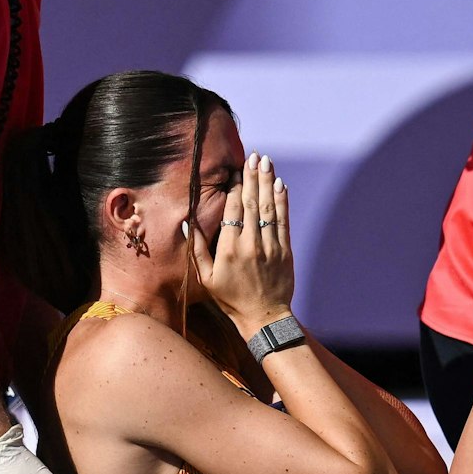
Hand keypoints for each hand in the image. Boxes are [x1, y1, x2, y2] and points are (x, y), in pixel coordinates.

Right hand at [188, 152, 294, 336]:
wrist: (265, 318)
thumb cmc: (231, 299)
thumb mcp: (206, 277)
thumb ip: (197, 248)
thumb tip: (187, 221)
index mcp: (228, 249)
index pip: (232, 210)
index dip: (234, 188)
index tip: (234, 170)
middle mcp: (250, 245)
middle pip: (251, 204)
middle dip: (252, 177)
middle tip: (253, 156)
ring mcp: (270, 247)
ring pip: (268, 209)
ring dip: (267, 183)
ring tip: (266, 162)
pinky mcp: (285, 251)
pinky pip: (283, 222)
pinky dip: (282, 202)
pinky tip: (280, 185)